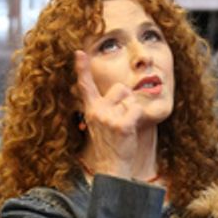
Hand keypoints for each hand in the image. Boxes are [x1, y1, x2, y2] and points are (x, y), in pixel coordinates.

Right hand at [74, 49, 144, 177]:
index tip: (79, 52)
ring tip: (125, 127)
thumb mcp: (102, 123)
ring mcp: (108, 117)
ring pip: (130, 99)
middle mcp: (97, 111)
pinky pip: (136, 110)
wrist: (112, 165)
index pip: (85, 85)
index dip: (82, 68)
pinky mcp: (121, 125)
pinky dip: (138, 119)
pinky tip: (129, 131)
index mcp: (91, 109)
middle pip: (120, 88)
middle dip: (126, 100)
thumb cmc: (111, 143)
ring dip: (132, 111)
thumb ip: (107, 106)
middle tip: (121, 119)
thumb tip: (122, 90)